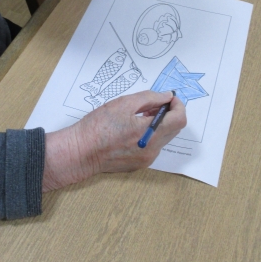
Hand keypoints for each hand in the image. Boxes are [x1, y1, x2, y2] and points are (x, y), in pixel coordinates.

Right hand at [42, 91, 186, 191]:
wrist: (80, 152)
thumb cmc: (98, 127)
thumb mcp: (123, 104)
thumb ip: (149, 98)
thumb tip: (167, 96)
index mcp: (150, 134)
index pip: (179, 119)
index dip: (178, 106)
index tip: (170, 98)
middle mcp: (152, 150)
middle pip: (174, 130)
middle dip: (168, 114)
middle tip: (153, 104)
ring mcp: (146, 159)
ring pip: (163, 138)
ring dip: (159, 125)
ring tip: (139, 116)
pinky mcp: (139, 164)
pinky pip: (153, 147)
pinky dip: (150, 135)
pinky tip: (133, 129)